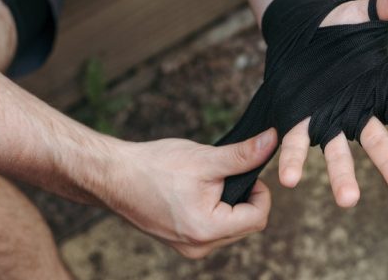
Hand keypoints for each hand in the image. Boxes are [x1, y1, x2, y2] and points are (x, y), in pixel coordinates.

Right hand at [101, 130, 277, 258]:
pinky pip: (213, 230)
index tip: (246, 171)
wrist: (113, 175)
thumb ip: (243, 155)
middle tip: (226, 174)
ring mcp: (189, 247)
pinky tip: (199, 192)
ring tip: (209, 182)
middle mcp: (199, 247)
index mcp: (207, 230)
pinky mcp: (181, 241)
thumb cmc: (155, 166)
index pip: (258, 218)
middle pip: (247, 225)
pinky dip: (215, 210)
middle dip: (245, 198)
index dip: (261, 192)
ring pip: (231, 228)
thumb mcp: (205, 158)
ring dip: (230, 204)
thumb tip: (274, 141)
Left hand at [277, 0, 387, 206]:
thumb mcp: (366, 12)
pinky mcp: (300, 122)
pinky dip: (294, 160)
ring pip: (339, 154)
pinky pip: (297, 144)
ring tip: (346, 201)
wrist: (301, 31)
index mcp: (382, 90)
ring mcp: (330, 121)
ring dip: (342, 177)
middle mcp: (359, 112)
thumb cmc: (340, 25)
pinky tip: (289, 178)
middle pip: (378, 142)